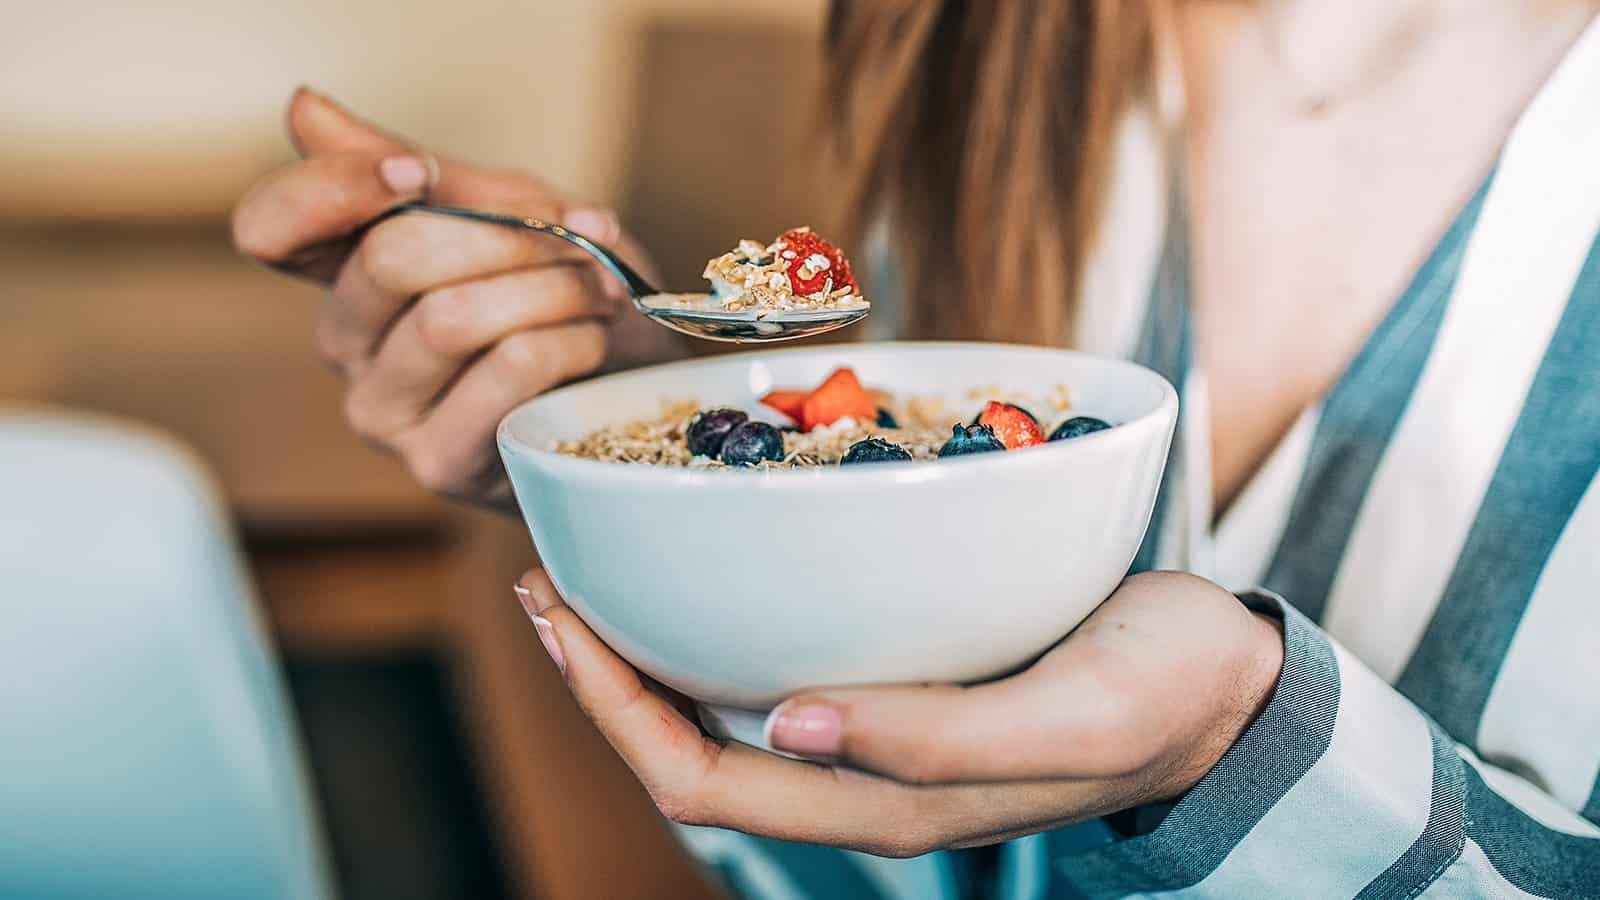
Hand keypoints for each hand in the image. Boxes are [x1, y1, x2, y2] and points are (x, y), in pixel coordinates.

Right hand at [232, 88, 683, 507]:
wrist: (632, 393)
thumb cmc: (565, 299)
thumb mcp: (509, 215)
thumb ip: (426, 174)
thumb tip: (302, 106)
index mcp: (346, 274)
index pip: (268, 226)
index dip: (334, 188)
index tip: (420, 174)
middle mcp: (346, 346)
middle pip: (388, 258)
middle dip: (505, 236)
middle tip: (576, 240)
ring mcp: (383, 413)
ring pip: (450, 317)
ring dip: (550, 288)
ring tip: (598, 290)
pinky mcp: (438, 463)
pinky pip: (505, 369)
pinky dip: (568, 339)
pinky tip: (593, 341)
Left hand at [515, 569, 1284, 856]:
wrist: (1225, 682)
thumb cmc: (1160, 695)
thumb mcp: (1071, 719)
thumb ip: (937, 738)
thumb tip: (787, 722)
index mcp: (885, 802)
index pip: (703, 780)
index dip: (614, 710)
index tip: (560, 618)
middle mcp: (860, 776)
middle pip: (689, 750)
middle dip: (605, 677)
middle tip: (551, 581)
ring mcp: (875, 733)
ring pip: (724, 712)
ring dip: (648, 651)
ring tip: (596, 572)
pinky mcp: (901, 682)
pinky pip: (777, 666)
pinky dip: (720, 619)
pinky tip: (707, 562)